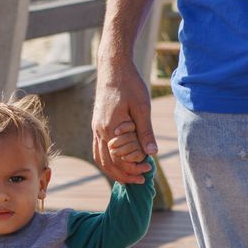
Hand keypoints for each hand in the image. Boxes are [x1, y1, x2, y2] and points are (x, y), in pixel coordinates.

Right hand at [93, 60, 156, 183]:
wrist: (113, 67)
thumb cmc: (129, 84)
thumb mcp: (142, 107)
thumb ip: (146, 131)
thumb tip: (152, 153)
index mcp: (110, 129)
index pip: (120, 159)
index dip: (135, 168)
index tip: (149, 169)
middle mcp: (99, 131)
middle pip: (108, 163)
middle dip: (124, 174)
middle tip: (141, 180)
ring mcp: (96, 128)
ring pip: (100, 158)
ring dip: (113, 171)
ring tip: (128, 177)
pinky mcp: (96, 124)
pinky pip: (98, 149)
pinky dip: (106, 160)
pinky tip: (117, 162)